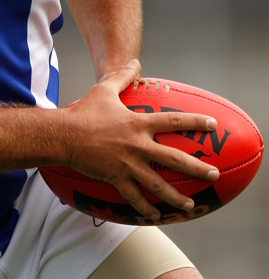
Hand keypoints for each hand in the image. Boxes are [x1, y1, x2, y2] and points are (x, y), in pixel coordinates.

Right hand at [61, 63, 219, 219]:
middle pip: (175, 159)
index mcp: (138, 123)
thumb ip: (122, 76)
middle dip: (197, 168)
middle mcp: (138, 145)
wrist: (64, 135)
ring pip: (158, 185)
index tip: (213, 125)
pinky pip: (134, 197)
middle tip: (214, 174)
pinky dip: (146, 208)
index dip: (195, 122)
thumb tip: (135, 62)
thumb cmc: (84, 111)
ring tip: (190, 206)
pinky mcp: (116, 178)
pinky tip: (156, 216)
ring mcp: (128, 164)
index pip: (173, 121)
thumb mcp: (104, 89)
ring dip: (176, 197)